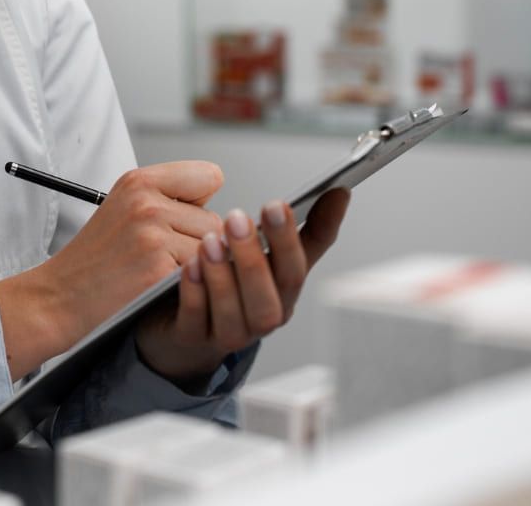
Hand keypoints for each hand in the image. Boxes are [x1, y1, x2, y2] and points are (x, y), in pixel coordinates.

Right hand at [0, 161, 224, 379]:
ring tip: (157, 272)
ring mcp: (152, 234)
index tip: (180, 220)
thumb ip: (170, 199)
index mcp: (139, 180)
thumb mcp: (124, 208)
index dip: (200, 202)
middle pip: (217, 221)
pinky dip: (186, 286)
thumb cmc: (96, 259)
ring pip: (214, 250)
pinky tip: (157, 287)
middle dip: (198, 242)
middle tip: (159, 256)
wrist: (59, 296)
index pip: (210, 176)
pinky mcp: (158, 269)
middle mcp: (146, 201)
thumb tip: (228, 216)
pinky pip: (201, 275)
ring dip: (195, 267)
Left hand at [134, 188, 350, 385]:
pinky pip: (196, 320)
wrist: (190, 332)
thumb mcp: (274, 257)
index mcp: (283, 293)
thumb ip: (307, 229)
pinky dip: (195, 293)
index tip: (279, 204)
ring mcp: (228, 333)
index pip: (296, 269)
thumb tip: (339, 192)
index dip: (290, 239)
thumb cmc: (238, 288)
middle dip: (255, 259)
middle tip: (237, 218)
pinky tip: (190, 265)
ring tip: (210, 240)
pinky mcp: (193, 338)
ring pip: (233, 314)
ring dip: (223, 277)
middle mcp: (261, 318)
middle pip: (268, 299)